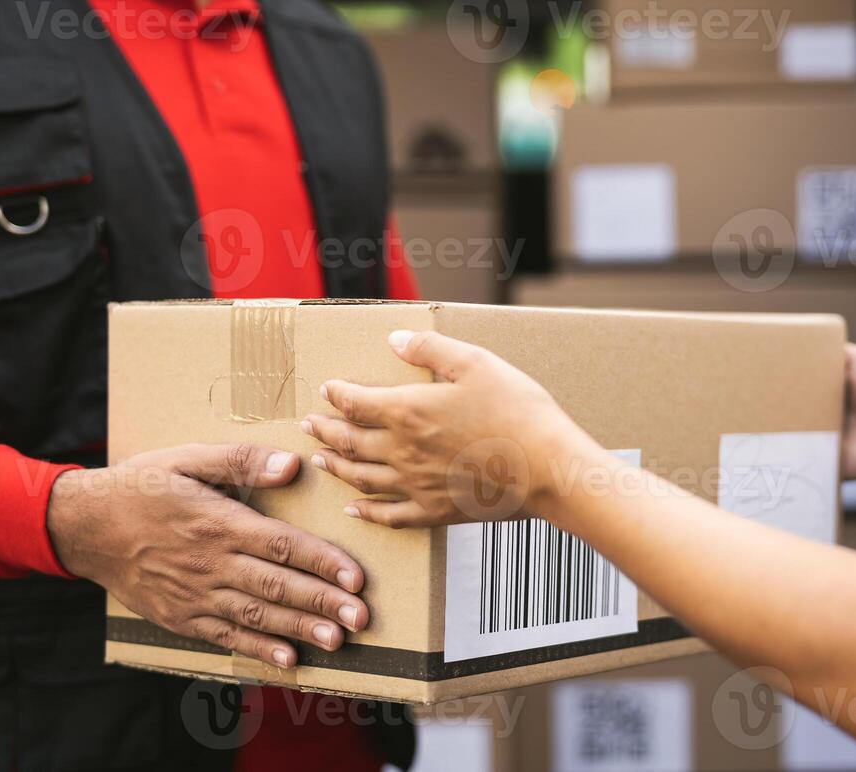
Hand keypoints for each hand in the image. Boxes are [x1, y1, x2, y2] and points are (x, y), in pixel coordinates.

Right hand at [47, 443, 368, 668]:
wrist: (84, 526)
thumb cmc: (143, 486)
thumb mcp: (188, 458)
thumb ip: (242, 461)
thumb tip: (292, 465)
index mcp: (219, 522)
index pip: (283, 545)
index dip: (323, 562)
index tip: (356, 577)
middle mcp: (211, 563)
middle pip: (277, 585)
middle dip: (322, 603)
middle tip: (361, 619)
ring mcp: (195, 594)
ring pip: (257, 615)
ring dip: (299, 629)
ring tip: (337, 640)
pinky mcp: (180, 617)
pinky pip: (225, 636)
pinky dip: (257, 649)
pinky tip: (287, 659)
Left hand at [302, 330, 588, 528]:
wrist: (547, 468)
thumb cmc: (516, 411)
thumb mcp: (476, 363)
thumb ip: (430, 350)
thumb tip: (393, 340)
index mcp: (408, 411)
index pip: (356, 402)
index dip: (337, 394)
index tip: (326, 388)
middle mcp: (402, 452)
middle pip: (350, 441)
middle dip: (326, 431)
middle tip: (309, 425)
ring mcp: (416, 486)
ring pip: (361, 478)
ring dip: (337, 466)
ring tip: (322, 458)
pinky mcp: (435, 511)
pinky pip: (389, 515)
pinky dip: (365, 512)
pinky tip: (354, 509)